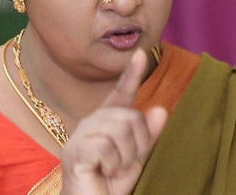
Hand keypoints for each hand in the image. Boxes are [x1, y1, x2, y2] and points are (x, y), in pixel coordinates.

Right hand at [60, 50, 167, 194]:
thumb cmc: (109, 184)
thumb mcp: (135, 158)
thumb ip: (147, 136)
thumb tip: (160, 110)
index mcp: (105, 122)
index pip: (120, 94)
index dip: (131, 75)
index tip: (140, 53)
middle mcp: (90, 123)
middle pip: (130, 116)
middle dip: (137, 145)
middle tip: (123, 164)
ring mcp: (80, 136)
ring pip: (120, 129)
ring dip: (125, 157)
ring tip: (112, 169)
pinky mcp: (75, 151)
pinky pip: (107, 146)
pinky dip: (113, 165)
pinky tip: (102, 172)